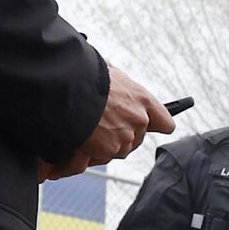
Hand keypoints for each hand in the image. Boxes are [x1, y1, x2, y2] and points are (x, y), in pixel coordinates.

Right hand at [40, 62, 172, 179]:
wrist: (63, 87)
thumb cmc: (83, 75)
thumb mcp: (109, 73)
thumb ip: (122, 86)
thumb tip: (119, 82)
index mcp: (142, 100)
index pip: (166, 123)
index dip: (156, 125)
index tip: (149, 124)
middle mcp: (139, 121)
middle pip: (138, 139)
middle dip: (123, 134)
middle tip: (104, 123)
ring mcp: (124, 138)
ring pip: (120, 150)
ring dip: (107, 144)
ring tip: (89, 127)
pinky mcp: (108, 150)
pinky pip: (102, 157)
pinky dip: (90, 152)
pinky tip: (80, 138)